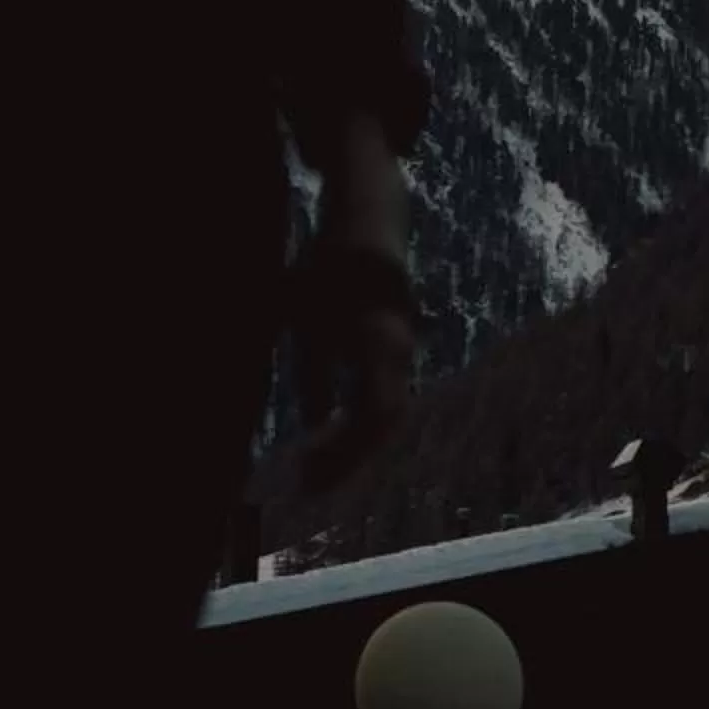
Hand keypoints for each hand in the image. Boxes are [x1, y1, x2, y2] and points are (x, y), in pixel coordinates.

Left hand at [279, 290, 414, 498]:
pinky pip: (383, 396)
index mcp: (379, 355)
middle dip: (349, 460)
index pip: (371, 424)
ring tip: (317, 462)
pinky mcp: (394, 345)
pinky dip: (360, 422)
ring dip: (355, 443)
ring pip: (386, 414)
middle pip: (382, 426)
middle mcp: (398, 359)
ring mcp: (401, 352)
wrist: (366, 226)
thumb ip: (313, 377)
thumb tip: (317, 423)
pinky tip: (332, 428)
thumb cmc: (330, 271)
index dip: (345, 458)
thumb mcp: (308, 325)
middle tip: (311, 482)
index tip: (312, 479)